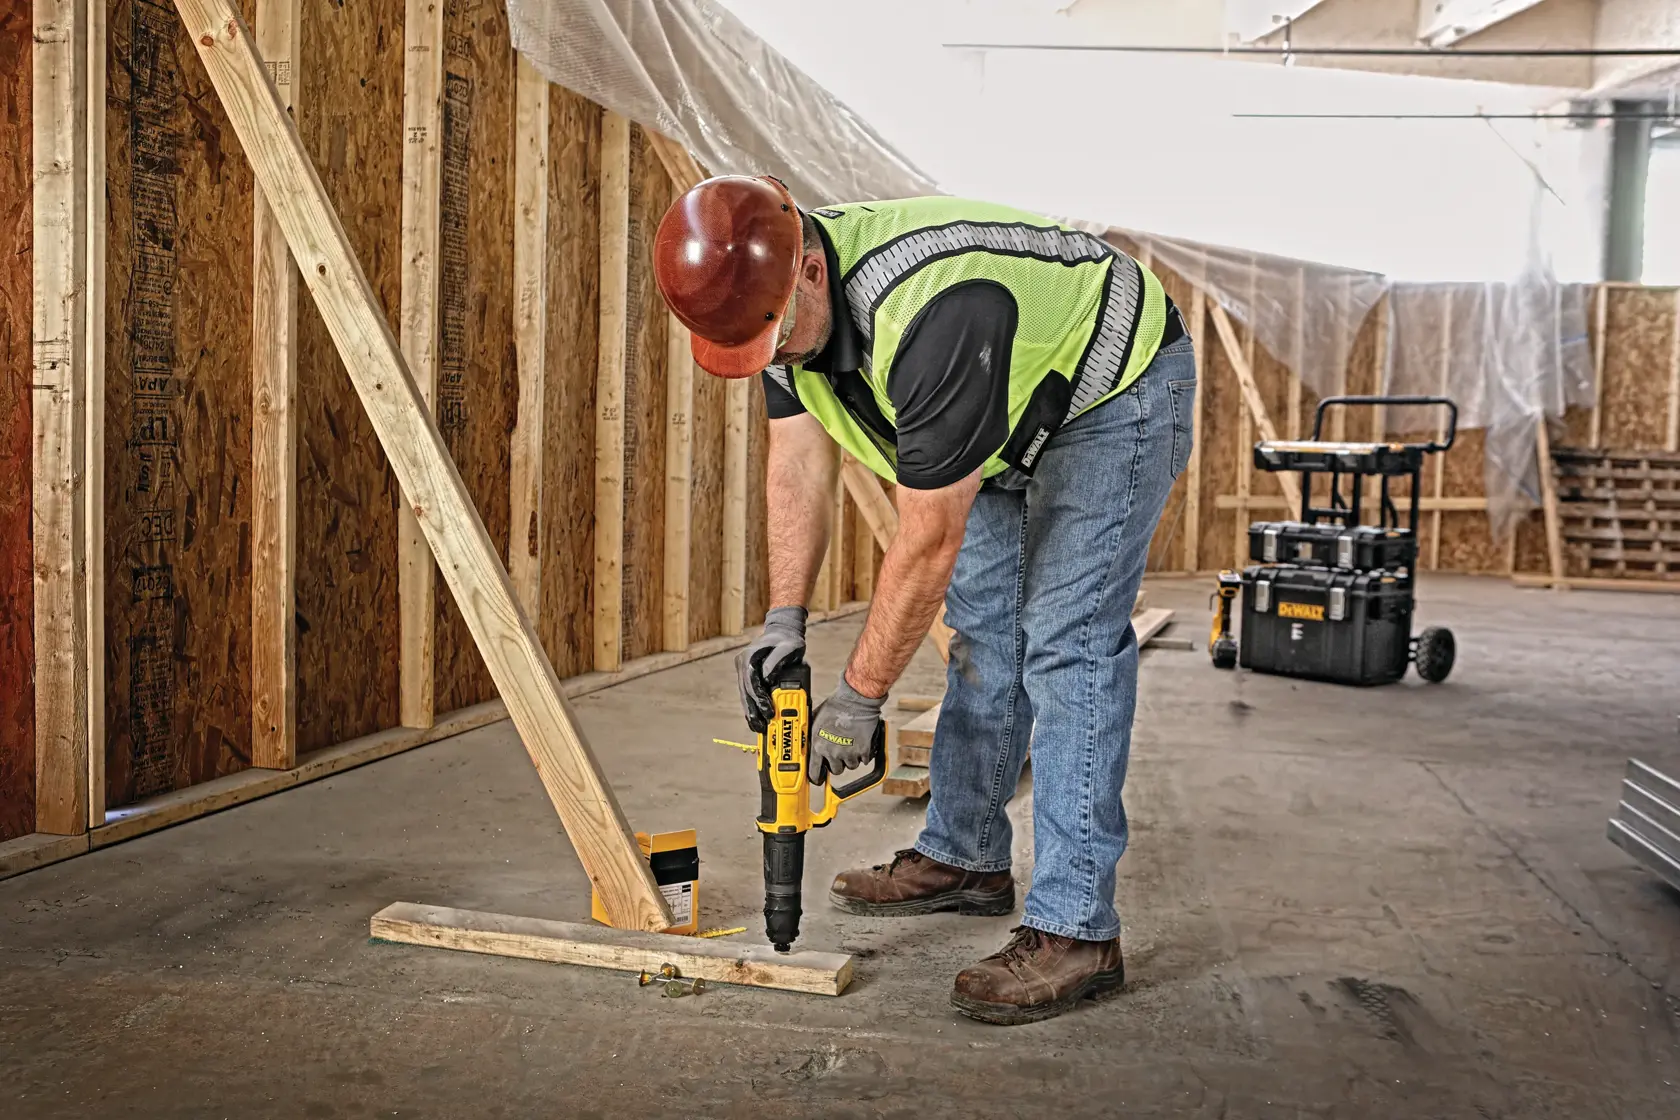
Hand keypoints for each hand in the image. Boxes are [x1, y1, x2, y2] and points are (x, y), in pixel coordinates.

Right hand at [734, 606, 807, 731]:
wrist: (783, 631)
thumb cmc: (787, 639)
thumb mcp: (789, 646)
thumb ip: (777, 660)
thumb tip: (767, 678)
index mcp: (749, 657)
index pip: (750, 681)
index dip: (758, 698)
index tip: (767, 710)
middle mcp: (743, 664)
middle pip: (745, 692)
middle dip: (753, 710)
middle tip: (761, 726)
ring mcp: (743, 671)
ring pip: (744, 696)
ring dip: (751, 712)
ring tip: (758, 727)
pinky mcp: (748, 677)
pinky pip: (748, 695)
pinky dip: (752, 707)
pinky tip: (756, 720)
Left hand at [808, 674, 884, 782]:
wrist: (855, 701)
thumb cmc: (835, 706)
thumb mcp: (816, 720)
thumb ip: (813, 735)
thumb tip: (809, 741)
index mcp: (818, 745)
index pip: (813, 770)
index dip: (816, 777)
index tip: (818, 779)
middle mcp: (833, 752)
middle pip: (836, 770)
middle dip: (837, 764)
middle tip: (839, 754)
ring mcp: (849, 753)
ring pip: (851, 766)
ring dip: (851, 759)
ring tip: (851, 744)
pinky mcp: (863, 750)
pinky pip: (864, 760)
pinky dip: (863, 755)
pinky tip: (860, 743)